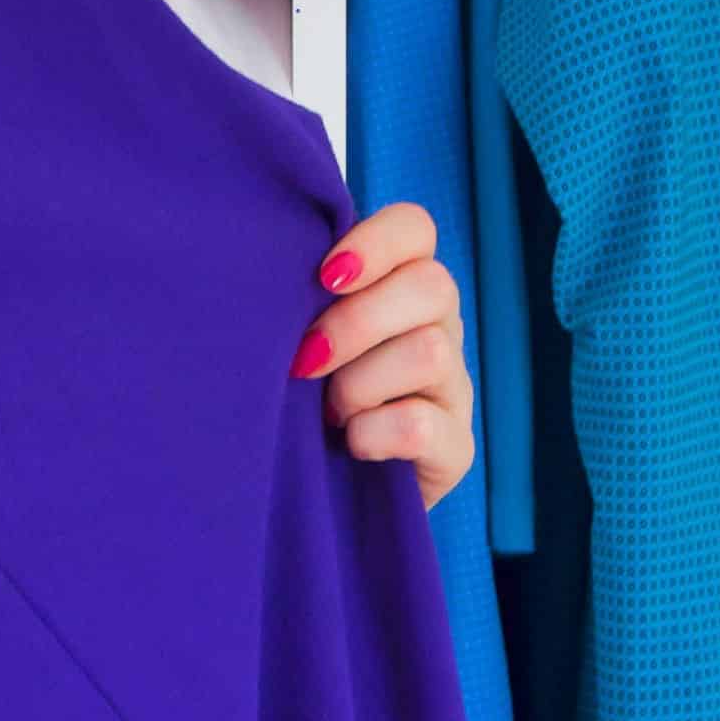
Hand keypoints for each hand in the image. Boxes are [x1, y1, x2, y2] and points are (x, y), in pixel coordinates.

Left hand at [292, 200, 474, 509]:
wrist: (312, 492)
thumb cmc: (295, 398)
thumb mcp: (295, 337)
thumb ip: (298, 297)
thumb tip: (263, 268)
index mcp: (399, 286)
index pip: (415, 228)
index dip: (374, 244)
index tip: (324, 276)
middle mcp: (439, 327)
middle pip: (433, 285)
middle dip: (356, 322)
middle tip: (306, 360)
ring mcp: (454, 389)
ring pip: (431, 351)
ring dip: (360, 383)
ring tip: (328, 411)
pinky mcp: (456, 449)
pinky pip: (424, 424)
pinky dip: (375, 432)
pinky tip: (352, 444)